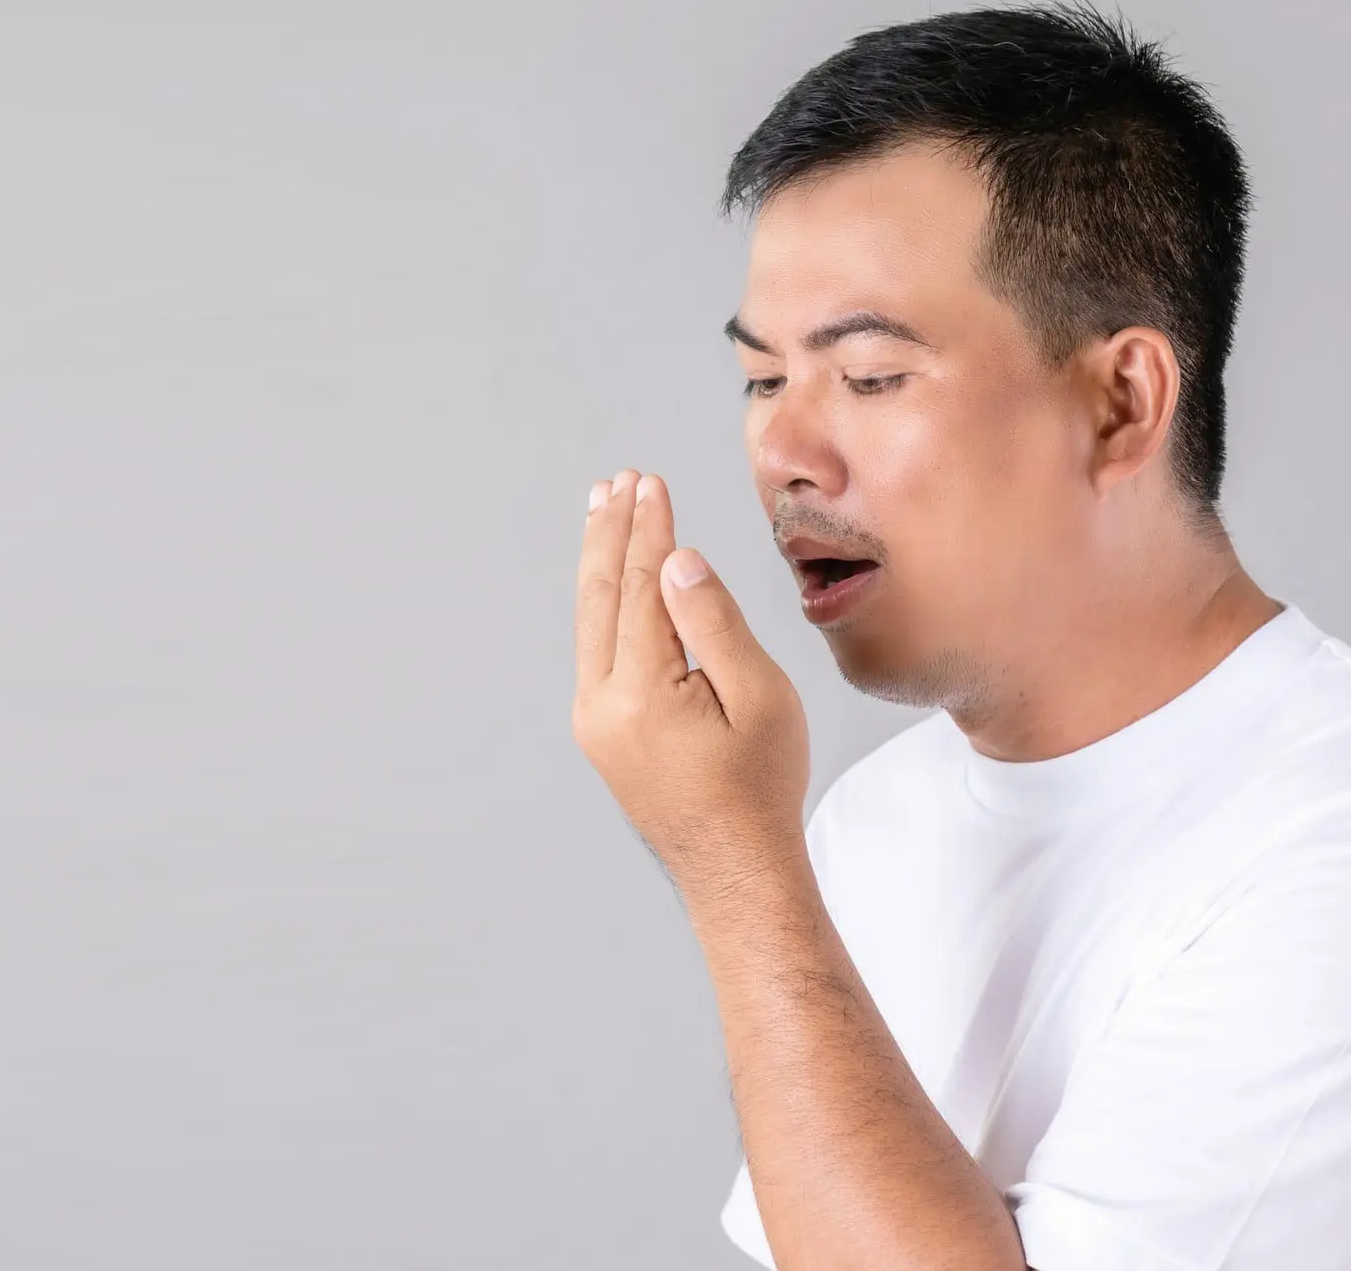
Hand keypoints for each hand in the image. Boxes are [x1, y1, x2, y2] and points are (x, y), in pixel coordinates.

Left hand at [571, 469, 809, 896]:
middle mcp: (601, 704)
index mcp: (640, 692)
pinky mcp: (601, 732)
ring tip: (604, 511)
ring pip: (590, 621)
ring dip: (600, 562)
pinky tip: (612, 581)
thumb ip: (713, 623)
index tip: (651, 482)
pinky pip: (596, 649)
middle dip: (610, 533)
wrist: (736, 868)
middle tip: (618, 482)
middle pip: (599, 596)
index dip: (648, 530)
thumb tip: (677, 563)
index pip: (640, 588)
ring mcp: (594, 721)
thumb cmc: (760, 787)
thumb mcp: (758, 697)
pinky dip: (603, 604)